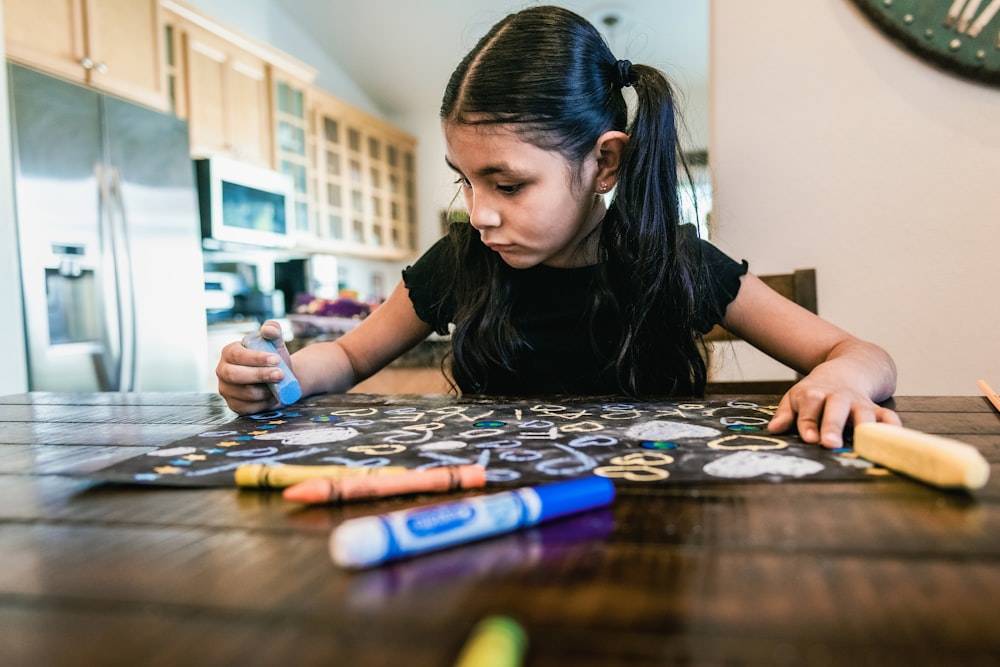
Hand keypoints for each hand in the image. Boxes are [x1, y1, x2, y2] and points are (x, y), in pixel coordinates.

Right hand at [216, 320, 293, 414]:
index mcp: (229, 352)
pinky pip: (247, 408)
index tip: (276, 359)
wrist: (279, 378)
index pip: (237, 355)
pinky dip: (263, 403)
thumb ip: (273, 330)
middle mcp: (223, 371)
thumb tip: (269, 329)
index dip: (256, 358)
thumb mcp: (275, 342)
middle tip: (280, 374)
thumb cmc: (274, 358)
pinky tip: (273, 396)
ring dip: (265, 390)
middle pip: (235, 375)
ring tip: (279, 385)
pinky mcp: (234, 405)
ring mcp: (226, 389)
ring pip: (243, 393)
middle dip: (259, 375)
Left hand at [767, 379, 900, 447]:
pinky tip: (894, 439)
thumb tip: (774, 429)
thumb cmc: (816, 391)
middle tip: (830, 443)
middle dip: (832, 425)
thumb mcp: (796, 397)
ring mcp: (859, 402)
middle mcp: (838, 397)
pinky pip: (887, 416)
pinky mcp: (876, 408)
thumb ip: (785, 414)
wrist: (849, 367)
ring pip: (864, 412)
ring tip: (865, 443)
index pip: (809, 408)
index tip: (809, 438)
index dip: (808, 423)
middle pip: (836, 409)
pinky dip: (892, 426)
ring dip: (864, 427)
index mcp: (814, 394)